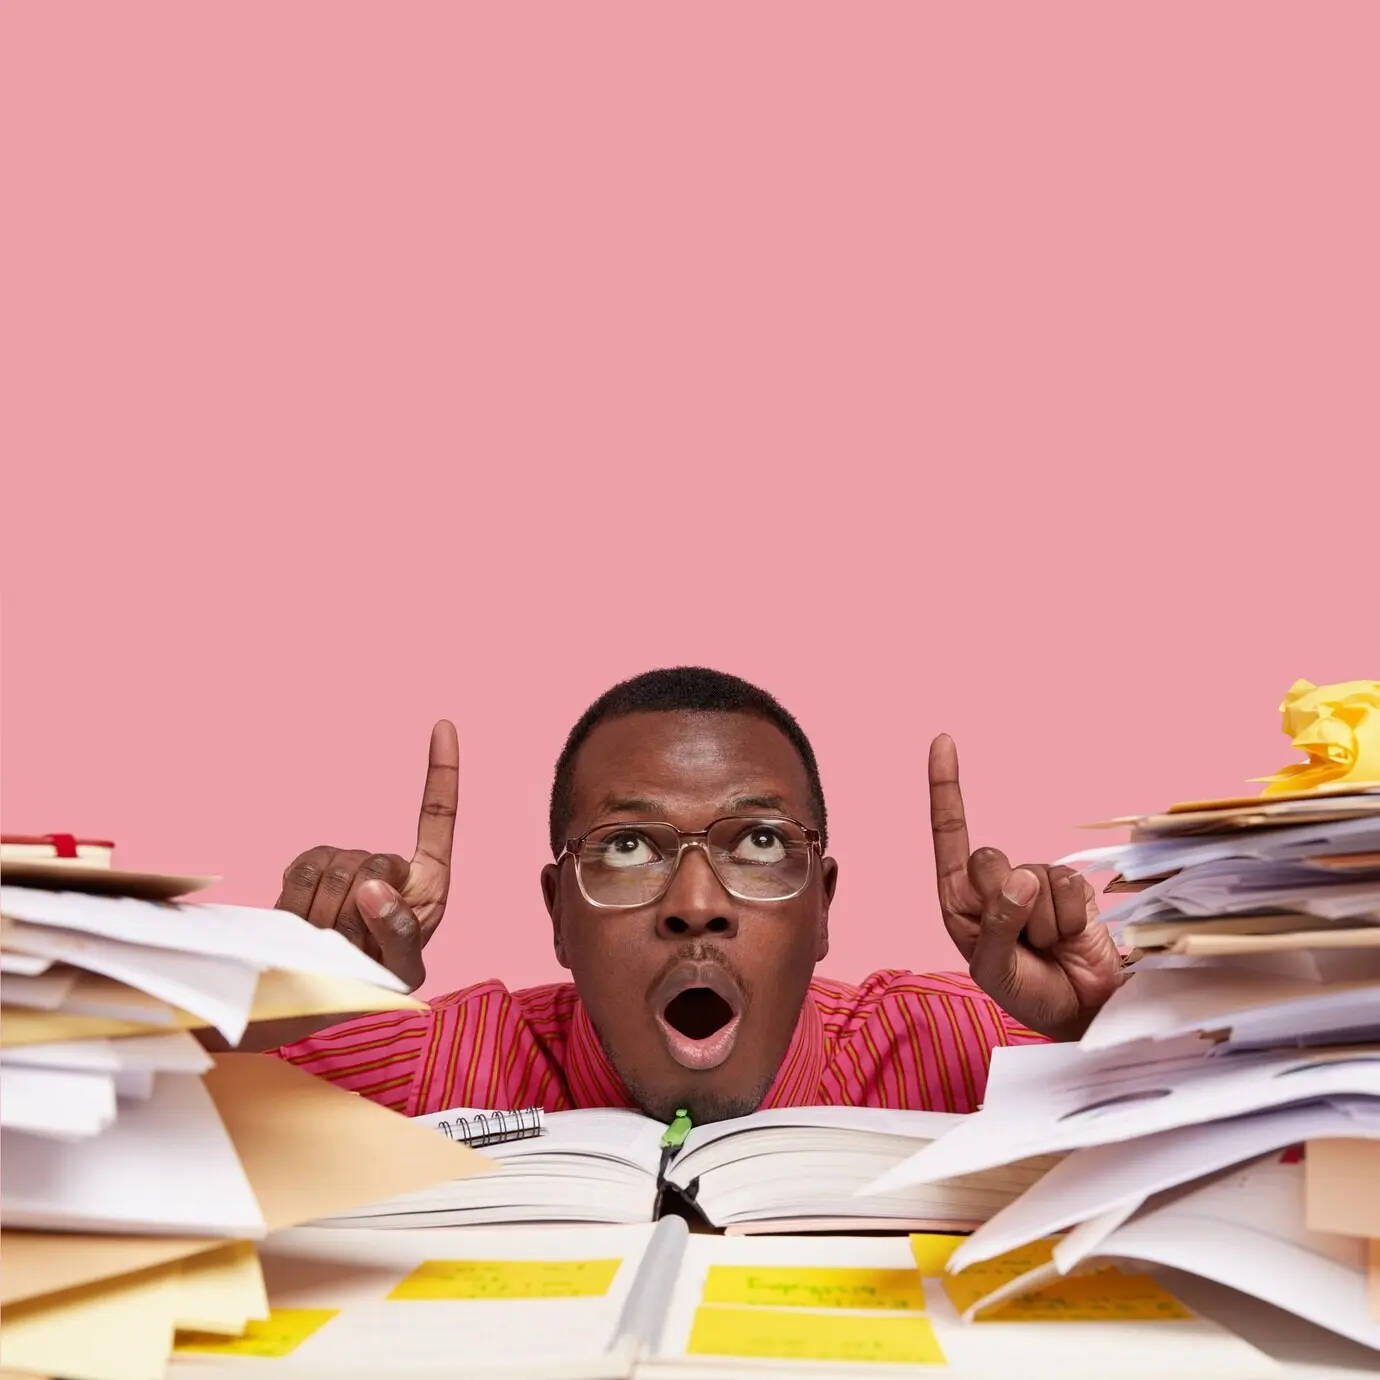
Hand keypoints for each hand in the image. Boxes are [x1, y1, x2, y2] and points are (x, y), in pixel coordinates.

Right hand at [274, 721, 458, 990]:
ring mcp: (346, 863)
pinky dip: (297, 903)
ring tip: (331, 943)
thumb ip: (399, 933)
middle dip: (356, 912)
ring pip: (331, 868)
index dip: (442, 772)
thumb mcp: (401, 970)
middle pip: (370, 860)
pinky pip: (300, 871)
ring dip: (325, 915)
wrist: (320, 998)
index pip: (438, 818)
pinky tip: (305, 926)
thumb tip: (374, 886)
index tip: (443, 725)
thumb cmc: (377, 984)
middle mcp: (388, 863)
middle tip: (354, 949)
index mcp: (427, 880)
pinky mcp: (306, 869)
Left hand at [928, 733, 1122, 1040]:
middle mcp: (992, 884)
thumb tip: (1021, 878)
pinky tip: (1069, 940)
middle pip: (988, 859)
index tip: (943, 740)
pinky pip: (1069, 889)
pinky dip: (1068, 922)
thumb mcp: (994, 969)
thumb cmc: (1024, 992)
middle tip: (1020, 942)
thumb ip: (997, 925)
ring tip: (1046, 948)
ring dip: (1041, 924)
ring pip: (1033, 879)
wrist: (1080, 1012)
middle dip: (1004, 903)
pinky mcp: (1071, 889)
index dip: (946, 787)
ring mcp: (1032, 883)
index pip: (949, 834)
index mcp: (960, 898)